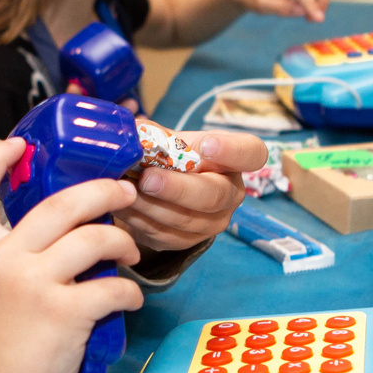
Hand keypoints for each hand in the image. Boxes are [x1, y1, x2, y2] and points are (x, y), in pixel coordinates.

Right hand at [0, 139, 143, 372]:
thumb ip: (12, 260)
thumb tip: (65, 240)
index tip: (20, 145)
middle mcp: (5, 258)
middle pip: (61, 201)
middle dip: (103, 191)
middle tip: (124, 193)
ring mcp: (34, 284)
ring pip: (95, 237)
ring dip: (124, 242)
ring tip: (132, 255)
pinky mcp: (64, 313)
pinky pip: (113, 286)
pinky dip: (130, 291)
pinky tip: (129, 298)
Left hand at [116, 130, 268, 252]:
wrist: (164, 191)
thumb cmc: (172, 158)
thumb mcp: (169, 140)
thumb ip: (155, 134)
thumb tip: (131, 131)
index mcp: (232, 161)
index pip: (251, 154)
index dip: (232, 151)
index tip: (206, 146)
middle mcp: (230, 194)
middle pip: (214, 196)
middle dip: (178, 188)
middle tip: (148, 179)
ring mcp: (211, 222)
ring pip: (185, 221)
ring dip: (151, 206)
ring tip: (124, 190)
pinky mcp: (187, 242)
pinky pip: (164, 236)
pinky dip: (140, 220)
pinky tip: (121, 205)